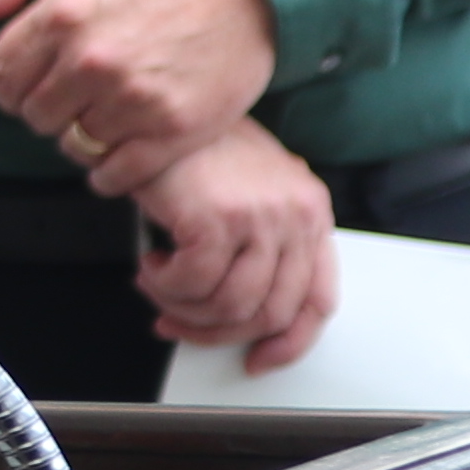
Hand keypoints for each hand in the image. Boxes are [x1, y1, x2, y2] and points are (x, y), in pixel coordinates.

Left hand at [0, 0, 274, 191]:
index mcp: (60, 16)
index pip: (1, 76)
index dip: (10, 81)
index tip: (29, 80)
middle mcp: (92, 62)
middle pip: (34, 115)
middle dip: (45, 107)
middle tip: (71, 95)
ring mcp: (133, 100)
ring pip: (73, 145)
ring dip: (80, 135)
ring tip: (102, 112)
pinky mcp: (173, 130)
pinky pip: (115, 175)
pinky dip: (109, 170)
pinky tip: (119, 147)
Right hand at [130, 119, 337, 368]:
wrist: (161, 109)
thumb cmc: (198, 147)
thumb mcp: (249, 192)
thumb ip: (263, 243)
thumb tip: (239, 308)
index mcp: (310, 213)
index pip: (317, 300)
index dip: (288, 342)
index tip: (258, 360)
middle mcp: (295, 216)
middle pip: (269, 312)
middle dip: (217, 333)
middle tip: (180, 323)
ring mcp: (260, 218)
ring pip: (228, 306)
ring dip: (183, 309)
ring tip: (159, 286)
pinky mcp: (218, 219)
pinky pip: (193, 286)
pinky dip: (164, 287)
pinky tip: (152, 267)